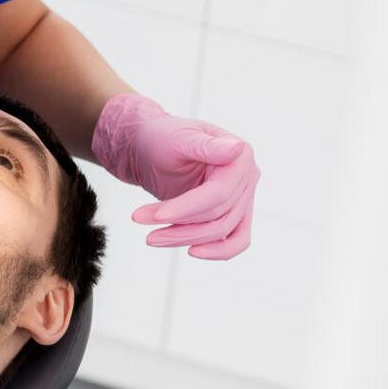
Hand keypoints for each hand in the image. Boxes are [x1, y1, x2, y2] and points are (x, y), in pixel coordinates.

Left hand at [92, 94, 258, 259]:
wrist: (150, 146)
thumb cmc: (161, 137)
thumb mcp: (178, 137)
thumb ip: (206, 146)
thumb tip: (237, 148)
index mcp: (240, 155)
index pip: (219, 193)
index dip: (189, 208)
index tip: (159, 216)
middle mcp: (247, 177)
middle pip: (220, 216)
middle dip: (179, 225)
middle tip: (140, 221)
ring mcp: (241, 197)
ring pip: (221, 231)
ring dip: (184, 238)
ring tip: (151, 237)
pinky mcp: (232, 214)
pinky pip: (234, 240)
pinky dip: (216, 251)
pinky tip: (191, 252)